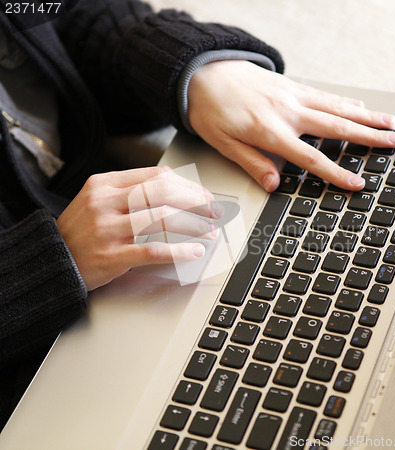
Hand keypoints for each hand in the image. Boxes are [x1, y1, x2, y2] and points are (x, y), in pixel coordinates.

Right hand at [56, 167, 219, 290]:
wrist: (51, 260)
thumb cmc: (81, 232)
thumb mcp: (99, 201)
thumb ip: (131, 193)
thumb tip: (177, 194)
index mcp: (104, 183)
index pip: (156, 176)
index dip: (187, 185)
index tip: (204, 196)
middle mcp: (105, 202)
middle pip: (162, 193)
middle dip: (196, 202)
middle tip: (214, 212)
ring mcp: (106, 229)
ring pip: (161, 219)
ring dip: (193, 226)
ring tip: (210, 232)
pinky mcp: (110, 256)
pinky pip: (153, 250)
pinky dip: (179, 251)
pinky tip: (195, 251)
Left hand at [188, 60, 394, 190]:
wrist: (203, 72)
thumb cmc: (210, 110)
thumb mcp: (223, 144)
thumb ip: (251, 163)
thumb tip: (275, 185)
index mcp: (271, 132)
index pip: (312, 157)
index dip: (337, 173)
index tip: (358, 183)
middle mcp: (288, 112)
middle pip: (337, 127)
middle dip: (369, 137)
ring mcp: (293, 95)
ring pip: (338, 107)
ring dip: (366, 116)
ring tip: (390, 122)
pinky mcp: (291, 85)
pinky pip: (325, 94)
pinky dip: (345, 101)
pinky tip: (359, 105)